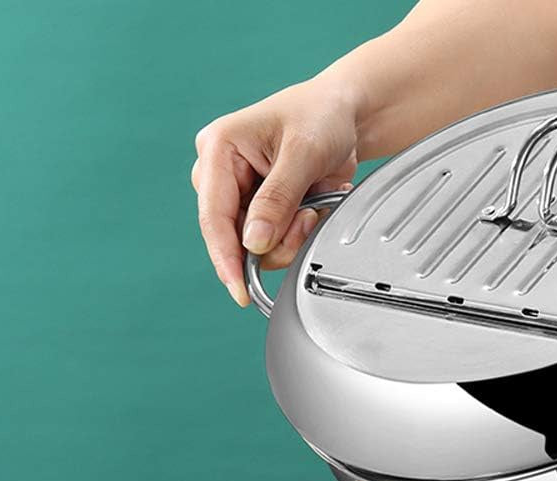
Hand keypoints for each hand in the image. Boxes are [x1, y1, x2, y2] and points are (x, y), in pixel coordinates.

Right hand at [192, 78, 358, 305]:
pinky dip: (295, 235)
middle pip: (233, 236)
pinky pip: (272, 241)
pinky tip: (310, 209)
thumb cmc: (321, 116)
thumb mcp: (303, 154)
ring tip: (312, 206)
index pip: (213, 215)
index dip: (226, 257)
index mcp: (219, 148)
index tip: (239, 290)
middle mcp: (221, 173)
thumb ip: (277, 199)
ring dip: (289, 238)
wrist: (343, 115)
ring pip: (254, 245)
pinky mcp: (259, 208)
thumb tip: (253, 243)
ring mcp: (239, 193)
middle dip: (274, 239)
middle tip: (307, 215)